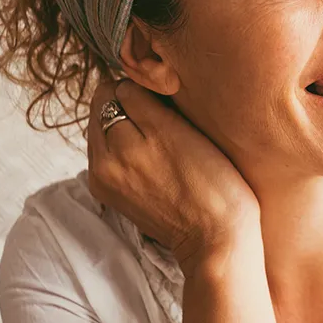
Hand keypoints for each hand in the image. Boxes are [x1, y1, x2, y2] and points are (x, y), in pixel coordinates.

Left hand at [87, 79, 260, 273]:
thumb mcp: (181, 133)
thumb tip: (125, 83)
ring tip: (165, 135)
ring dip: (128, 125)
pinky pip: (110, 154)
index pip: (119, 89)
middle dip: (131, 104)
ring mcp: (105, 181)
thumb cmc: (214, 184)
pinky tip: (156, 155)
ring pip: (106, 131)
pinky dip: (127, 147)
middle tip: (168, 113)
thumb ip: (145, 103)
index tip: (170, 96)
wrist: (218, 240)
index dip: (147, 86)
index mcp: (119, 144)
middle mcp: (103, 163)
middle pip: (105, 109)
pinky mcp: (113, 195)